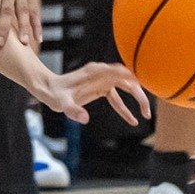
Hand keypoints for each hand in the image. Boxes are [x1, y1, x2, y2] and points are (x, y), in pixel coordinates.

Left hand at [29, 61, 151, 127]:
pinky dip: (124, 108)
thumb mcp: (61, 104)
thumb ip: (72, 110)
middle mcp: (101, 73)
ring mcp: (102, 79)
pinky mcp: (100, 87)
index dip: (134, 84)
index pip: (121, 73)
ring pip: (126, 87)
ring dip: (137, 99)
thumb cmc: (53, 94)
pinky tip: (132, 121)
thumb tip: (85, 119)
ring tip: (146, 115)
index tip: (142, 97)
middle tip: (147, 112)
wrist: (47, 89)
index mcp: (96, 72)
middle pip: (128, 80)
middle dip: (139, 94)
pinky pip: (117, 97)